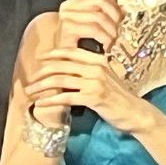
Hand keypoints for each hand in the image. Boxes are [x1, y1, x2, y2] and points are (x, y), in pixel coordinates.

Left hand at [24, 48, 141, 131]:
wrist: (136, 113)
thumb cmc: (119, 98)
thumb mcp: (106, 79)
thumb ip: (89, 72)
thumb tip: (68, 71)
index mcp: (98, 60)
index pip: (70, 52)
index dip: (52, 55)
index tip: (38, 60)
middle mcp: (96, 68)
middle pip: (61, 65)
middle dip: (41, 72)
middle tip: (30, 80)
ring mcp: (95, 82)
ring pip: (60, 80)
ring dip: (42, 86)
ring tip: (30, 92)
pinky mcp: (93, 97)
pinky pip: (66, 96)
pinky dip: (50, 100)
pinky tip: (41, 103)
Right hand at [54, 0, 122, 51]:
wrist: (61, 61)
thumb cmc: (77, 46)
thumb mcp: (90, 25)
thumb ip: (103, 13)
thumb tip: (123, 10)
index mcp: (74, 1)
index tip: (120, 13)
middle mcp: (68, 6)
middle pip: (100, 0)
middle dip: (116, 16)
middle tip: (121, 30)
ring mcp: (66, 17)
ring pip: (99, 15)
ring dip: (112, 29)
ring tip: (115, 40)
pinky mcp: (67, 29)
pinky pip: (94, 29)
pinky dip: (105, 38)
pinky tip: (107, 46)